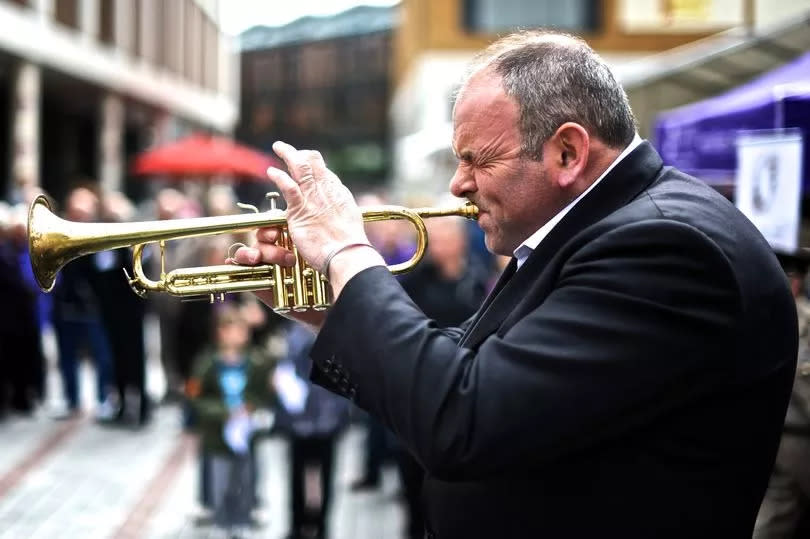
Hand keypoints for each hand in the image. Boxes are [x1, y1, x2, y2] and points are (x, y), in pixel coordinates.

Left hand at [234, 141, 384, 313]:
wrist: (347, 253)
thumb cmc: (350, 245)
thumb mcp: (349, 221)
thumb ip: (340, 210)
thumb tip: (337, 210)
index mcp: (338, 192)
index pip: (323, 171)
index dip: (312, 164)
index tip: (303, 161)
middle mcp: (326, 190)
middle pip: (312, 162)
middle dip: (298, 153)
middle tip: (284, 148)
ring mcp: (313, 197)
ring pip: (300, 167)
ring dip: (288, 154)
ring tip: (278, 146)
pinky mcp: (300, 209)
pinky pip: (288, 186)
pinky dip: (279, 176)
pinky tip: (271, 171)